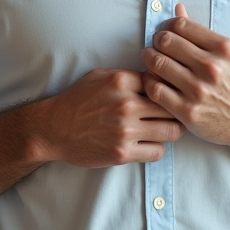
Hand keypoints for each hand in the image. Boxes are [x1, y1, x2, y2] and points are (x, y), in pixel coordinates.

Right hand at [34, 68, 185, 167]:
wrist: (53, 128)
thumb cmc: (77, 100)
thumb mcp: (101, 76)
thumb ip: (129, 76)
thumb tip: (157, 75)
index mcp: (121, 81)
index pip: (162, 81)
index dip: (168, 87)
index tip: (169, 92)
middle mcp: (126, 105)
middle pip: (172, 106)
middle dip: (176, 109)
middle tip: (175, 112)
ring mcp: (125, 131)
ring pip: (171, 131)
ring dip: (171, 130)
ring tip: (165, 128)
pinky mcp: (122, 153)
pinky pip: (157, 151)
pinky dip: (156, 147)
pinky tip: (149, 142)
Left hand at [141, 4, 229, 153]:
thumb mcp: (226, 54)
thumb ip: (200, 32)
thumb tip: (178, 9)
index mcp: (223, 48)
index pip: (180, 25)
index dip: (166, 25)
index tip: (164, 32)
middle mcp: (211, 67)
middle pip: (165, 41)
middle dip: (155, 41)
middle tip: (155, 47)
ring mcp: (199, 90)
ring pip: (156, 63)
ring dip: (148, 59)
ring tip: (151, 61)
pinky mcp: (188, 111)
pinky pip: (155, 88)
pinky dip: (149, 82)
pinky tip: (154, 81)